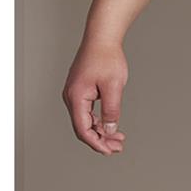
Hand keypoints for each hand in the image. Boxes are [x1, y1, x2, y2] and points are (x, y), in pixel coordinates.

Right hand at [62, 38, 128, 155]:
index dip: (96, 143)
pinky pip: (88, 114)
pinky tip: (113, 128)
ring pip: (86, 122)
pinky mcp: (81, 92)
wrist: (102, 39)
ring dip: (102, 133)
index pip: (82, 129)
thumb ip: (111, 111)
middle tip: (119, 148)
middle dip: (101, 141)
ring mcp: (75, 95)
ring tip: (119, 141)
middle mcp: (71, 97)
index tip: (110, 151)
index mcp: (76, 96)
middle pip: (83, 128)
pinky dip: (100, 123)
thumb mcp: (113, 87)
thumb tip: (110, 130)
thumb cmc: (107, 58)